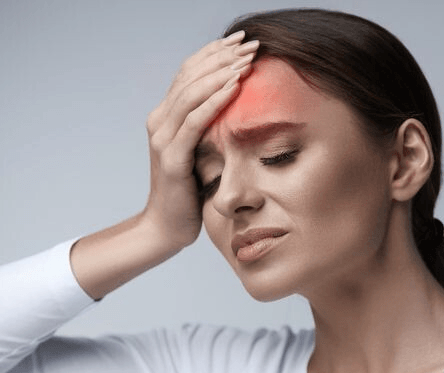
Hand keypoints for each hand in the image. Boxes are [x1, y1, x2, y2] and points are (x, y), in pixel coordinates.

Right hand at [141, 30, 257, 250]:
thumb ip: (212, 129)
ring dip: (222, 73)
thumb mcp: (203, 153)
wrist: (167, 228)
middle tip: (251, 44)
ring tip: (248, 60)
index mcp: (165, 116)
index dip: (214, 52)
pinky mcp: (172, 158)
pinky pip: (194, 122)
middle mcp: (159, 121)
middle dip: (222, 56)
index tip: (242, 40)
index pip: (189, 72)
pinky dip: (215, 101)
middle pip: (190, 75)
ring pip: (192, 93)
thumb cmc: (191, 192)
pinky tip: (235, 88)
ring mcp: (163, 138)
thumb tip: (243, 109)